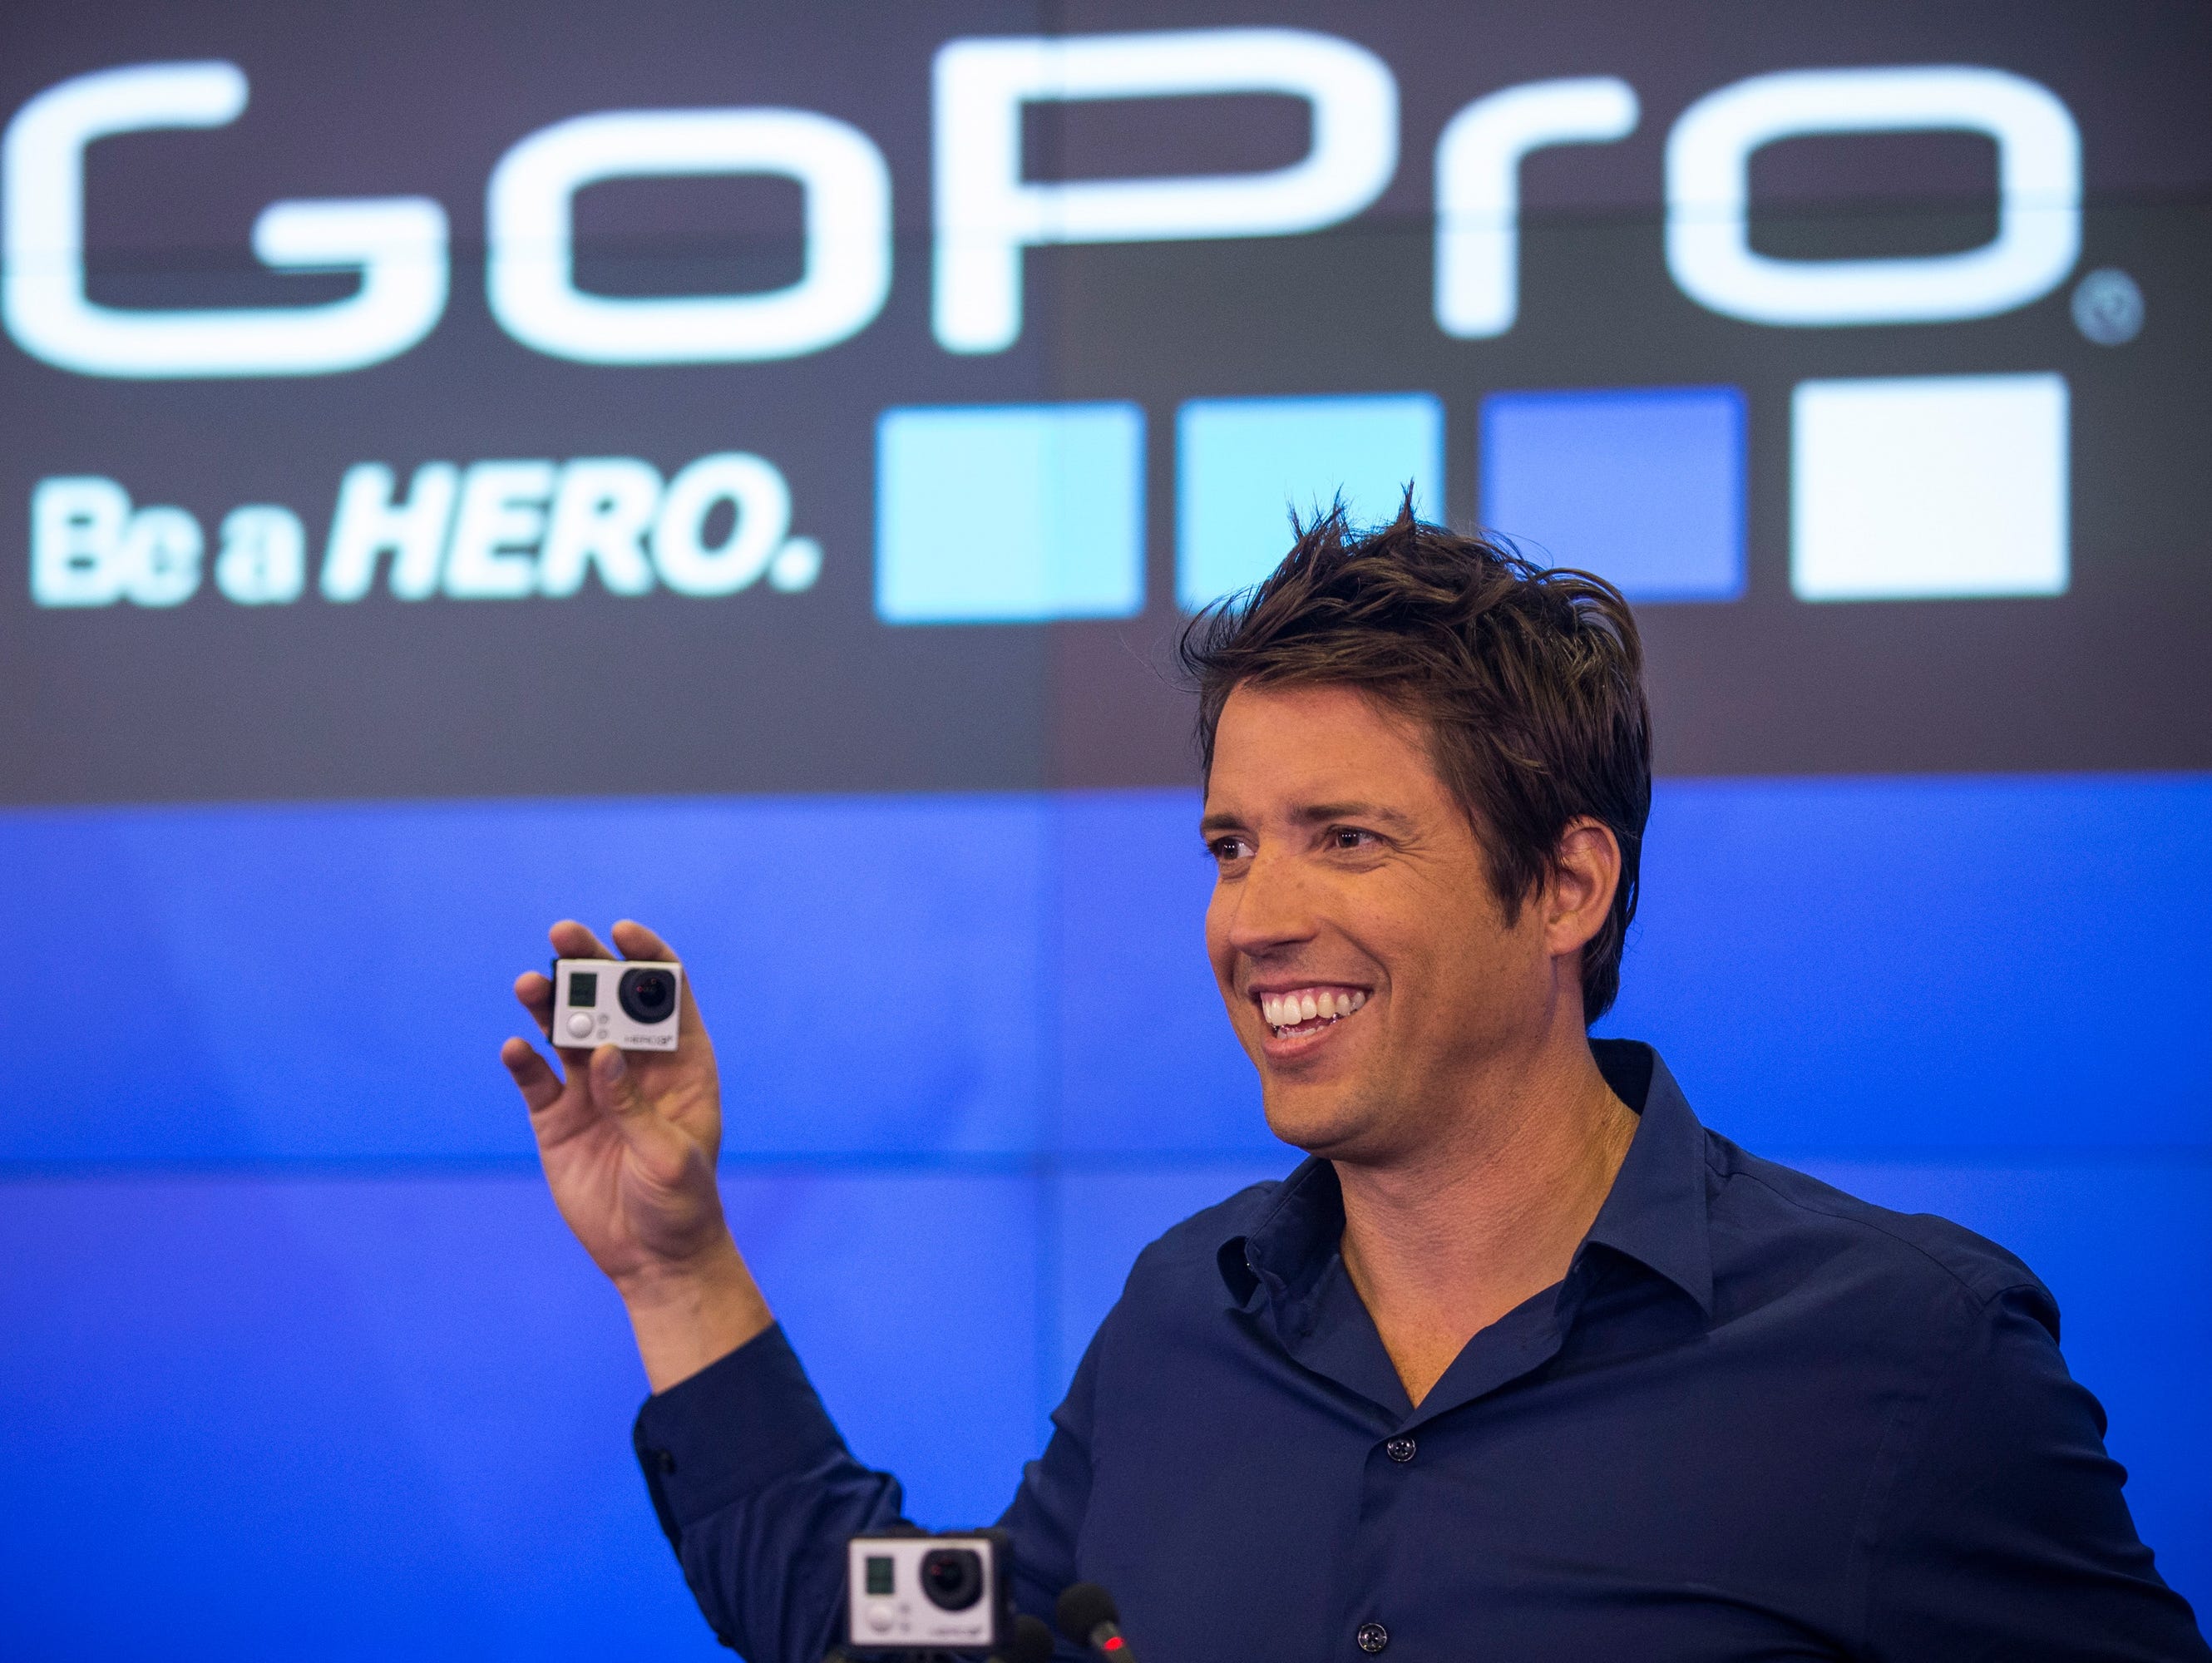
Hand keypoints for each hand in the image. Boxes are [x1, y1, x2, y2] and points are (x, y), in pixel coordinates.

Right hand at [503, 919, 770, 1387]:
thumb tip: (605, 1054)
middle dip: (587, 965)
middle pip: (609, 1000)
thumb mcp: (669, 1156)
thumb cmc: (681, 1203)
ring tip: (529, 983)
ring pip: (566, 1030)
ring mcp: (591, 1089)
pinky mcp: (556, 1118)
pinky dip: (522, 1061)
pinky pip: (534, 1078)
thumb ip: (635, 1106)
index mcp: (680, 1064)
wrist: (650, 1257)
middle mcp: (633, 1065)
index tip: (621, 931)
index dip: (646, 958)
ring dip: (548, 1003)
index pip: (665, 994)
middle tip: (562, 936)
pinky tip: (515, 1049)